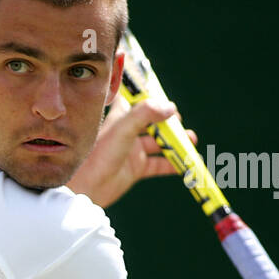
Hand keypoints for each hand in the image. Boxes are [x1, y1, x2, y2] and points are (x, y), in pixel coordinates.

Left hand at [68, 94, 197, 208]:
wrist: (87, 189)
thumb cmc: (98, 155)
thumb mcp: (122, 129)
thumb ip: (145, 114)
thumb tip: (170, 107)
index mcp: (119, 116)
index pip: (133, 97)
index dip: (146, 92)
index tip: (159, 89)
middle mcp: (127, 131)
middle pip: (153, 120)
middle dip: (168, 119)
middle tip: (177, 120)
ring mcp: (132, 150)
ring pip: (160, 142)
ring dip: (176, 141)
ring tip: (191, 139)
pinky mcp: (136, 168)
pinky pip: (160, 164)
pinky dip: (174, 164)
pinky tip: (187, 163)